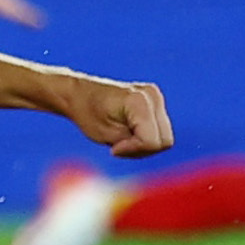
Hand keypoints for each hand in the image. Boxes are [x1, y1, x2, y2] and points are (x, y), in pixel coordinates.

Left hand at [55, 75, 172, 158]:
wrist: (80, 94)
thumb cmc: (88, 113)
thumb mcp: (108, 136)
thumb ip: (135, 143)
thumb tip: (155, 145)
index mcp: (138, 101)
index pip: (152, 141)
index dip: (134, 150)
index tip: (113, 148)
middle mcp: (152, 95)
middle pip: (164, 141)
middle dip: (142, 149)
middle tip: (118, 146)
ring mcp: (156, 97)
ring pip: (164, 138)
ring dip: (143, 145)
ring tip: (121, 139)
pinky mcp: (156, 102)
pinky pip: (160, 131)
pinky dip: (145, 138)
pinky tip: (127, 132)